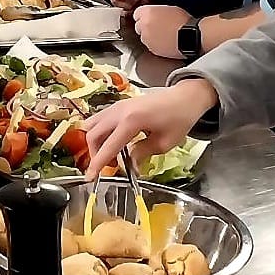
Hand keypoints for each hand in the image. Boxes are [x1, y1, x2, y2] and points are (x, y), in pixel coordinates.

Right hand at [86, 79, 218, 178]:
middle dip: (95, 153)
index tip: (90, 177)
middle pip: (93, 134)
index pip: (109, 146)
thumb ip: (142, 153)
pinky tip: (114, 142)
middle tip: (108, 167)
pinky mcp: (119, 105)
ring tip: (111, 155)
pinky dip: (100, 133)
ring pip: (92, 124)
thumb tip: (128, 164)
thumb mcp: (164, 143)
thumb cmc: (179, 119)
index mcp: (131, 121)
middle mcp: (119, 111)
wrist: (184, 97)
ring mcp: (117, 106)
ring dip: (96, 142)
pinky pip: (100, 119)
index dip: (98, 163)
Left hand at [133, 4, 190, 58]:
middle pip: (138, 26)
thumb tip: (153, 15)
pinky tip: (165, 42)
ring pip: (143, 37)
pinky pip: (150, 46)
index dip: (143, 16)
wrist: (190, 37)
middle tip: (157, 28)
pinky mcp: (151, 49)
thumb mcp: (169, 9)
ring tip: (163, 36)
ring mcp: (146, 38)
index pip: (137, 14)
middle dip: (145, 27)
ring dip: (150, 36)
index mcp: (147, 12)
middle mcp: (144, 25)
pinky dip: (155, 45)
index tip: (148, 18)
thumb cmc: (184, 22)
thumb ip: (156, 12)